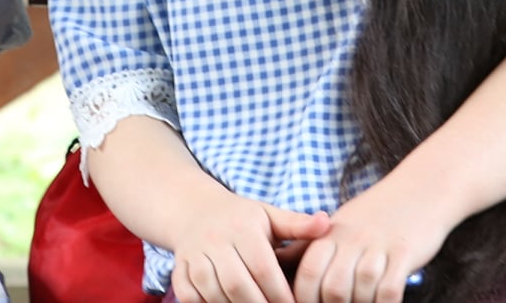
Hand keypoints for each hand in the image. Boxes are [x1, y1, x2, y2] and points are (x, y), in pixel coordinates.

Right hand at [169, 196, 330, 302]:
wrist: (195, 211)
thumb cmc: (241, 219)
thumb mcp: (269, 216)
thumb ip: (297, 225)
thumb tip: (326, 223)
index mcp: (242, 226)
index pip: (263, 267)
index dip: (279, 293)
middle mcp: (215, 239)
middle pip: (238, 284)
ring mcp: (194, 255)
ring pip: (214, 292)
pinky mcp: (179, 269)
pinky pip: (190, 296)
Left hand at [290, 179, 446, 302]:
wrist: (420, 188)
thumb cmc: (374, 214)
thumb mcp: (338, 225)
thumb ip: (310, 247)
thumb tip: (279, 264)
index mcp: (330, 233)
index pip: (307, 272)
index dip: (304, 298)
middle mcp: (352, 239)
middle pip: (333, 287)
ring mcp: (379, 244)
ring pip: (362, 289)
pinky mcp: (405, 252)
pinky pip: (390, 288)